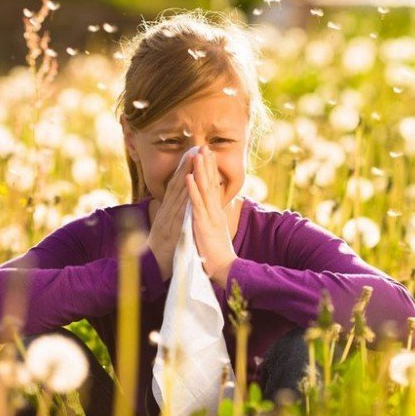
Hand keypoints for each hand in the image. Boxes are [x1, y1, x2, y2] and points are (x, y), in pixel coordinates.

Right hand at [146, 153, 193, 281]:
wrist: (151, 270)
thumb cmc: (161, 252)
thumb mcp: (169, 231)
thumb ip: (173, 218)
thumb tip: (179, 208)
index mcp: (168, 211)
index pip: (178, 187)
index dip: (185, 170)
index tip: (194, 155)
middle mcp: (167, 211)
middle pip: (178, 184)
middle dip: (187, 165)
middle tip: (196, 147)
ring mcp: (168, 219)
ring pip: (178, 193)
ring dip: (186, 174)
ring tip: (194, 158)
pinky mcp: (170, 229)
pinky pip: (178, 211)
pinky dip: (184, 197)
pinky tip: (189, 186)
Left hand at [185, 146, 237, 288]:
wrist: (225, 269)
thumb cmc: (217, 254)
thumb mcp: (214, 233)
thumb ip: (212, 221)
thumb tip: (211, 213)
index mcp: (216, 213)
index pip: (213, 188)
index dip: (210, 171)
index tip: (207, 156)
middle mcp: (214, 211)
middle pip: (211, 183)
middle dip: (207, 164)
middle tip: (204, 147)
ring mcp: (209, 217)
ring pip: (205, 189)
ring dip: (201, 171)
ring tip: (197, 154)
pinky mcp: (203, 224)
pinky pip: (196, 204)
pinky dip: (192, 190)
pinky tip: (189, 177)